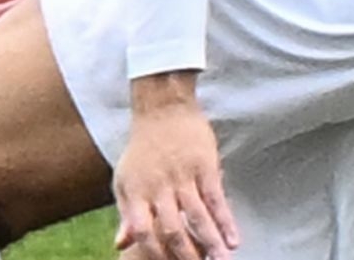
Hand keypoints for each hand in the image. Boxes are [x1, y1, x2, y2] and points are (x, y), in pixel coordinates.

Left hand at [112, 74, 239, 259]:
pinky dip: (225, 221)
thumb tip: (119, 244)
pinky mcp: (204, 166)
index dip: (155, 252)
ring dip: (211, 244)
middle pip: (172, 229)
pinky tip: (234, 241)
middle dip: (187, 256)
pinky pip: (216, 199)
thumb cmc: (143, 149)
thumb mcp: (127, 179)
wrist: (162, 108)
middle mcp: (157, 186)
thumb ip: (127, 214)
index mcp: (136, 190)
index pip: (142, 230)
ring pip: (197, 217)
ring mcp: (181, 176)